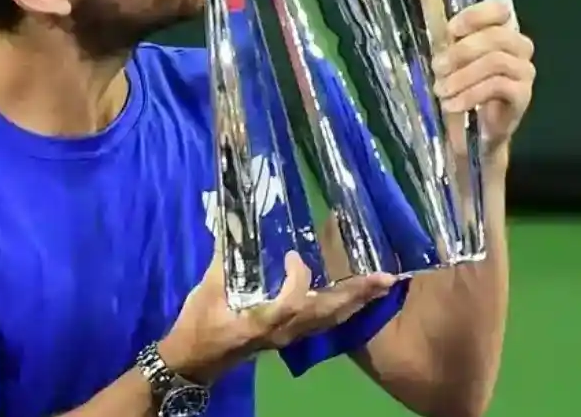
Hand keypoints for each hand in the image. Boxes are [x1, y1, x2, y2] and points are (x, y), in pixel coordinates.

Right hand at [159, 247, 395, 382]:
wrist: (195, 359)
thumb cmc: (200, 325)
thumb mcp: (206, 290)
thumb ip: (224, 257)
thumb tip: (233, 220)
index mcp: (263, 321)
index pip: (293, 302)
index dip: (299, 279)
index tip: (294, 256)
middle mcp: (284, 332)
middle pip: (328, 314)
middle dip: (356, 295)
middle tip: (385, 278)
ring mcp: (290, 337)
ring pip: (330, 321)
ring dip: (356, 303)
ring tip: (381, 286)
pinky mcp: (290, 337)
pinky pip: (324, 323)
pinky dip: (343, 309)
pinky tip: (356, 298)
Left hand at [430, 0, 535, 153]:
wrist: (472, 129)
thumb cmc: (460, 83)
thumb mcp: (444, 46)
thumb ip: (436, 10)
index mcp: (501, 28)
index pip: (501, 7)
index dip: (476, 16)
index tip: (450, 31)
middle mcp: (519, 45)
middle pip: (497, 36)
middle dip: (461, 52)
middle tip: (437, 68)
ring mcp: (525, 70)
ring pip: (496, 61)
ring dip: (462, 76)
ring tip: (441, 90)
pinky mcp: (524, 95)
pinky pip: (498, 86)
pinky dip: (470, 94)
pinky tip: (452, 104)